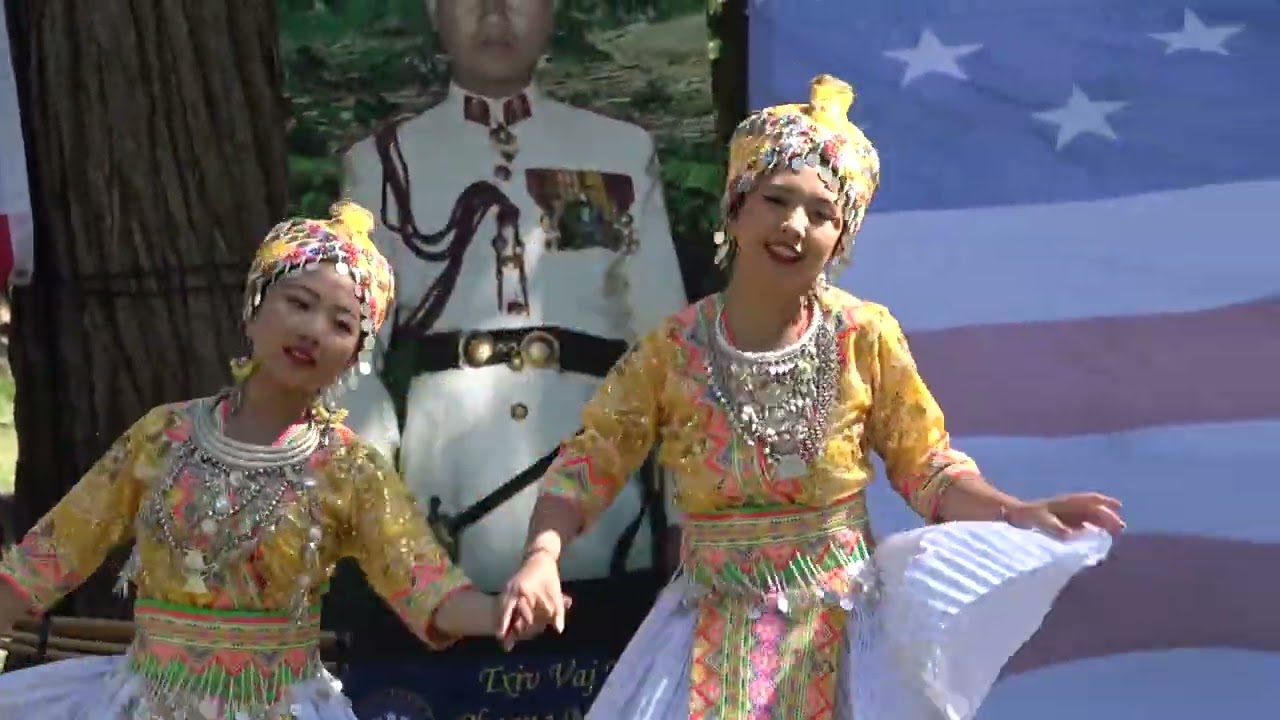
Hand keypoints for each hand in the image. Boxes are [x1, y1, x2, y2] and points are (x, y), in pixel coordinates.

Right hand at [497, 549, 567, 648]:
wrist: (540, 556)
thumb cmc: (548, 575)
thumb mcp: (556, 593)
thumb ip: (558, 612)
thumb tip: (559, 630)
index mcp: (520, 591)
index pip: (511, 613)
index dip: (508, 626)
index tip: (505, 639)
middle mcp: (509, 590)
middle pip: (502, 613)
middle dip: (502, 628)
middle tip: (504, 644)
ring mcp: (507, 589)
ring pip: (501, 609)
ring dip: (503, 623)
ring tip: (503, 640)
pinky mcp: (508, 590)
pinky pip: (504, 605)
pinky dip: (505, 616)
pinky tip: (507, 626)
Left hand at [1006, 492, 1124, 537]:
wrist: (1014, 514)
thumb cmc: (1026, 516)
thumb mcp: (1039, 520)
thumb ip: (1054, 527)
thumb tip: (1070, 535)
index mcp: (1066, 503)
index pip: (1090, 500)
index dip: (1105, 502)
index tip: (1118, 507)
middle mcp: (1070, 506)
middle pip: (1095, 508)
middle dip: (1109, 516)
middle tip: (1121, 528)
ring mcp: (1068, 513)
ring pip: (1091, 515)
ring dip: (1104, 522)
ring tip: (1116, 532)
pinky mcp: (1064, 521)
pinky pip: (1084, 522)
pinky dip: (1094, 527)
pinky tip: (1098, 536)